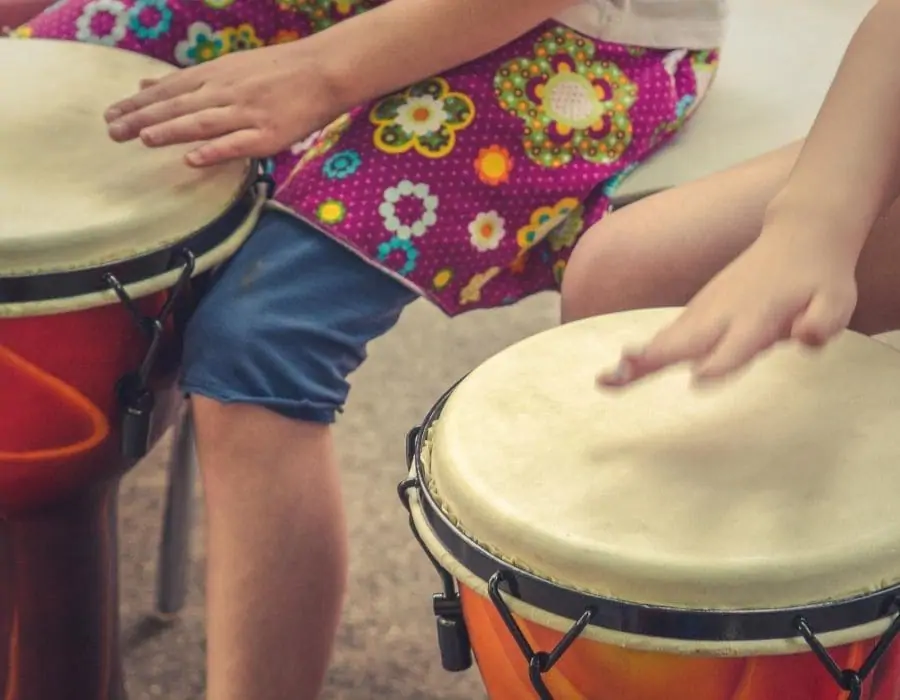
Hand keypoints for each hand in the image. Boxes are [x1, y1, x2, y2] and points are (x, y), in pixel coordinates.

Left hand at [104, 41, 340, 166]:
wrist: (324, 71)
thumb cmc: (279, 70)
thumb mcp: (229, 65)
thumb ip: (188, 79)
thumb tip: (146, 83)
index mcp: (216, 74)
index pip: (169, 89)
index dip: (139, 103)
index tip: (111, 115)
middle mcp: (227, 91)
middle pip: (179, 105)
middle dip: (144, 118)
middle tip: (113, 131)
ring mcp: (248, 113)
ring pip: (203, 122)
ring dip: (172, 130)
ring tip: (144, 139)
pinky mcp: (269, 135)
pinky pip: (237, 144)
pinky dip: (214, 151)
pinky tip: (192, 159)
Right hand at [598, 223, 859, 386]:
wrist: (798, 234)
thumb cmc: (819, 276)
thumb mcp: (838, 300)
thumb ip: (823, 321)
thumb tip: (805, 338)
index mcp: (758, 315)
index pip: (738, 343)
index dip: (722, 360)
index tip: (700, 376)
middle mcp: (724, 313)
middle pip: (685, 340)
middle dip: (654, 358)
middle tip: (621, 374)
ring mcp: (706, 310)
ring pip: (669, 338)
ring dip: (639, 358)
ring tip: (607, 379)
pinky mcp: (698, 311)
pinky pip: (668, 336)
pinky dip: (644, 353)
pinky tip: (621, 371)